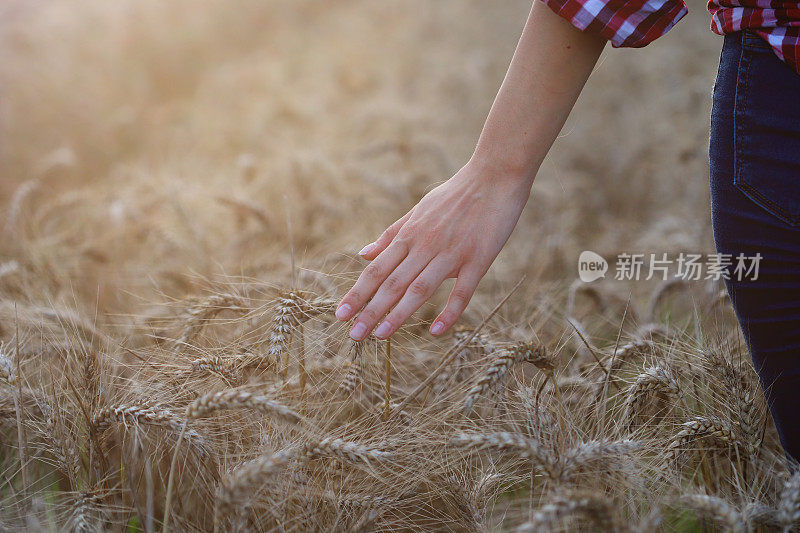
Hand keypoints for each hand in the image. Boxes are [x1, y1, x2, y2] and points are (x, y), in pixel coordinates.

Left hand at [335, 161, 532, 340]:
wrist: (495, 175)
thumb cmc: (455, 194)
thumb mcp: (418, 210)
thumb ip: (391, 234)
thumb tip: (362, 254)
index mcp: (410, 235)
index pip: (378, 269)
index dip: (358, 293)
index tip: (341, 315)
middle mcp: (426, 245)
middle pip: (393, 282)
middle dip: (371, 310)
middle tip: (354, 335)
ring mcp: (452, 253)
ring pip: (420, 288)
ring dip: (399, 314)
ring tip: (380, 335)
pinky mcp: (479, 259)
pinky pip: (462, 291)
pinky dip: (449, 312)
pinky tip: (435, 331)